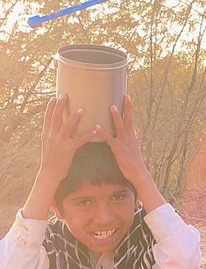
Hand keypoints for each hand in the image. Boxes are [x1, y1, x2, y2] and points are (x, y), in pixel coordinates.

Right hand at [22, 96, 96, 218]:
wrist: (50, 173)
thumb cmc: (52, 158)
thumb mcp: (50, 144)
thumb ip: (53, 134)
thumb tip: (57, 124)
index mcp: (47, 134)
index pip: (48, 117)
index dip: (51, 107)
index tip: (54, 96)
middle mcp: (52, 136)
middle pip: (55, 118)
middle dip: (60, 106)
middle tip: (65, 95)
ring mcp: (59, 143)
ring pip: (67, 127)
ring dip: (75, 117)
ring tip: (82, 109)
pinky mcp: (68, 150)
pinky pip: (79, 141)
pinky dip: (87, 135)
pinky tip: (95, 130)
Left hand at [96, 95, 147, 186]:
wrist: (138, 173)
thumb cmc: (134, 163)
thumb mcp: (133, 149)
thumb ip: (130, 139)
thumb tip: (132, 132)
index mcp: (132, 136)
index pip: (131, 119)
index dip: (129, 108)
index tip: (127, 97)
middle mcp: (130, 137)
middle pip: (129, 119)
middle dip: (127, 107)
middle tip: (126, 96)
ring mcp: (125, 142)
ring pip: (120, 126)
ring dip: (116, 116)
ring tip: (111, 106)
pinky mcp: (119, 149)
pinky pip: (110, 139)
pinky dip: (103, 132)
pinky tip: (97, 126)